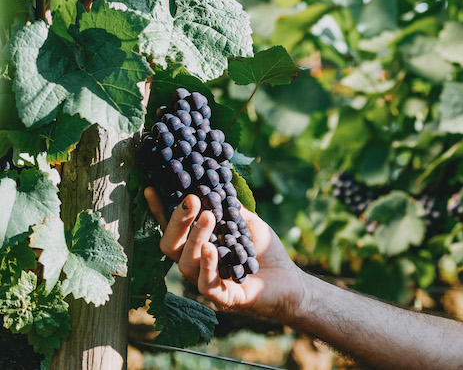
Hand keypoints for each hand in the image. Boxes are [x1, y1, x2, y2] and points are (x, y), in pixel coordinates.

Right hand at [144, 187, 306, 319]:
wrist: (290, 281)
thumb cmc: (266, 252)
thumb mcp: (249, 223)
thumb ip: (230, 208)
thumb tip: (214, 184)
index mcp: (200, 245)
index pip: (174, 228)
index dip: (160, 211)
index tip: (151, 188)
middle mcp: (197, 264)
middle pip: (170, 245)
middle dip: (177, 221)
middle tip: (191, 200)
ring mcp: (206, 282)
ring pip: (185, 263)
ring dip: (194, 238)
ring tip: (208, 216)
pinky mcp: (222, 298)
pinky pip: (205, 284)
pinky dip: (207, 265)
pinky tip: (211, 248)